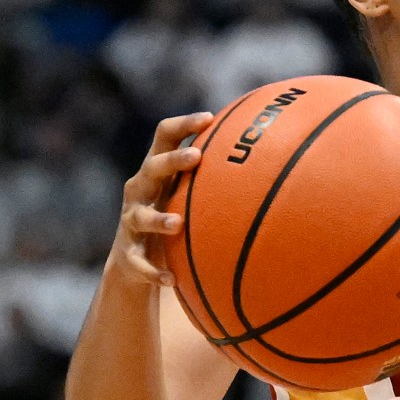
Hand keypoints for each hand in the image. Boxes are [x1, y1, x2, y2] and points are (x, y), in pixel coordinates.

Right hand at [106, 110, 215, 289]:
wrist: (133, 262)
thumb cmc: (171, 217)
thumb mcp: (187, 195)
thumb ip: (215, 178)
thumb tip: (271, 161)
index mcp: (156, 173)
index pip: (163, 137)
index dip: (182, 125)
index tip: (208, 118)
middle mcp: (139, 191)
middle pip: (152, 168)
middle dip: (172, 162)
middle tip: (197, 158)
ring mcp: (131, 222)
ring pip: (140, 217)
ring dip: (159, 220)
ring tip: (178, 223)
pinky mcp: (128, 255)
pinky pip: (140, 264)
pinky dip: (154, 272)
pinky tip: (171, 281)